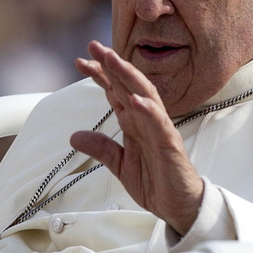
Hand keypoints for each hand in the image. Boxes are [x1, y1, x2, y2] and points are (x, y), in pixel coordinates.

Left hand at [70, 40, 203, 235]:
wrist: (179, 205)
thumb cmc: (156, 181)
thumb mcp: (120, 165)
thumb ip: (101, 148)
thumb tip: (74, 136)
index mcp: (134, 122)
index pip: (116, 91)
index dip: (100, 75)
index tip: (81, 60)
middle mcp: (146, 120)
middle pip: (128, 85)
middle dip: (112, 65)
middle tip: (95, 46)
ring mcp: (159, 129)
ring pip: (145, 95)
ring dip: (129, 77)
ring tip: (113, 61)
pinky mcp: (170, 144)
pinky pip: (159, 124)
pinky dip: (148, 110)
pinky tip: (136, 100)